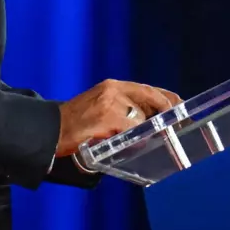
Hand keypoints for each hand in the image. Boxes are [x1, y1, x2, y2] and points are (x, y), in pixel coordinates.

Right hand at [55, 79, 182, 156]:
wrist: (51, 129)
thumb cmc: (76, 122)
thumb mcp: (99, 105)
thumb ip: (121, 107)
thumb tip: (148, 118)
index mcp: (112, 86)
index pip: (146, 88)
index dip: (165, 96)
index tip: (178, 103)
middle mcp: (113, 90)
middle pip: (149, 97)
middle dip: (165, 109)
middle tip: (177, 120)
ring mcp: (110, 104)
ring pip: (141, 117)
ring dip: (144, 129)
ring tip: (144, 136)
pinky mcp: (108, 118)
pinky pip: (131, 129)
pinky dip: (134, 137)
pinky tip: (129, 143)